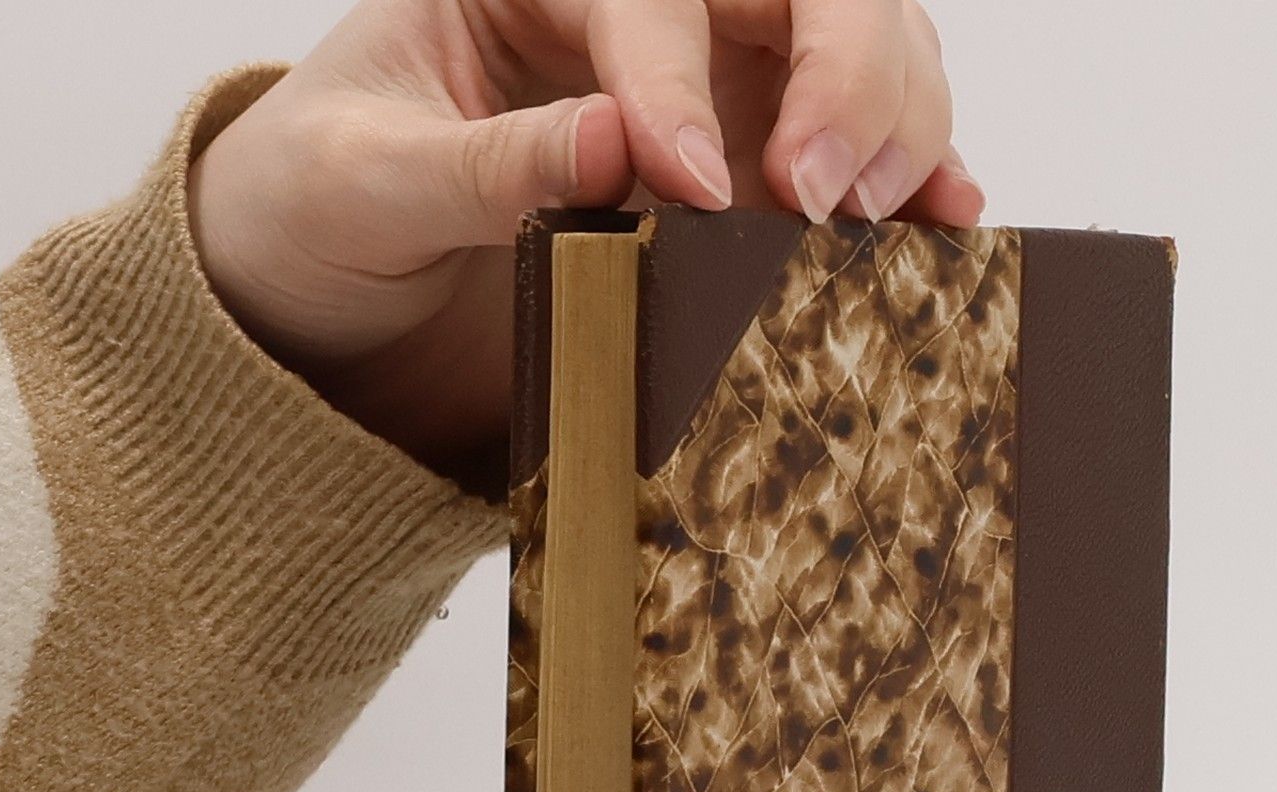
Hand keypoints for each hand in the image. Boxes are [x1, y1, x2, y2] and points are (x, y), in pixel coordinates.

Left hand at [189, 0, 981, 471]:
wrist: (334, 279)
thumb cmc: (328, 203)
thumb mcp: (369, 183)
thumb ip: (486, 165)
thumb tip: (614, 149)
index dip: (677, 81)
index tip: (695, 191)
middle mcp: (645, 8)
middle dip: (838, 74)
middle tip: (822, 198)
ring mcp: (714, 76)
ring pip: (856, 43)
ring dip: (893, 120)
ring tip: (877, 221)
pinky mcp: (752, 156)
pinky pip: (858, 141)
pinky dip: (916, 173)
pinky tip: (949, 215)